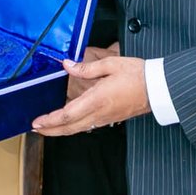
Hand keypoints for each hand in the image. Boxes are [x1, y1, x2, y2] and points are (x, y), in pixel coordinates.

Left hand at [32, 55, 149, 135]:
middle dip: (50, 130)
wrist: (159, 88)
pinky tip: (68, 123)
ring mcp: (105, 118)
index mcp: (97, 99)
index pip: (68, 114)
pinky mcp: (110, 119)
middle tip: (36, 129)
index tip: (37, 122)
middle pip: (70, 127)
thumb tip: (67, 65)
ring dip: (60, 130)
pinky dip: (73, 127)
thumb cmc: (139, 75)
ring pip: (78, 129)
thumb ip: (86, 67)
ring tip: (48, 128)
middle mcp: (100, 113)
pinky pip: (88, 126)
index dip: (50, 120)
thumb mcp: (111, 64)